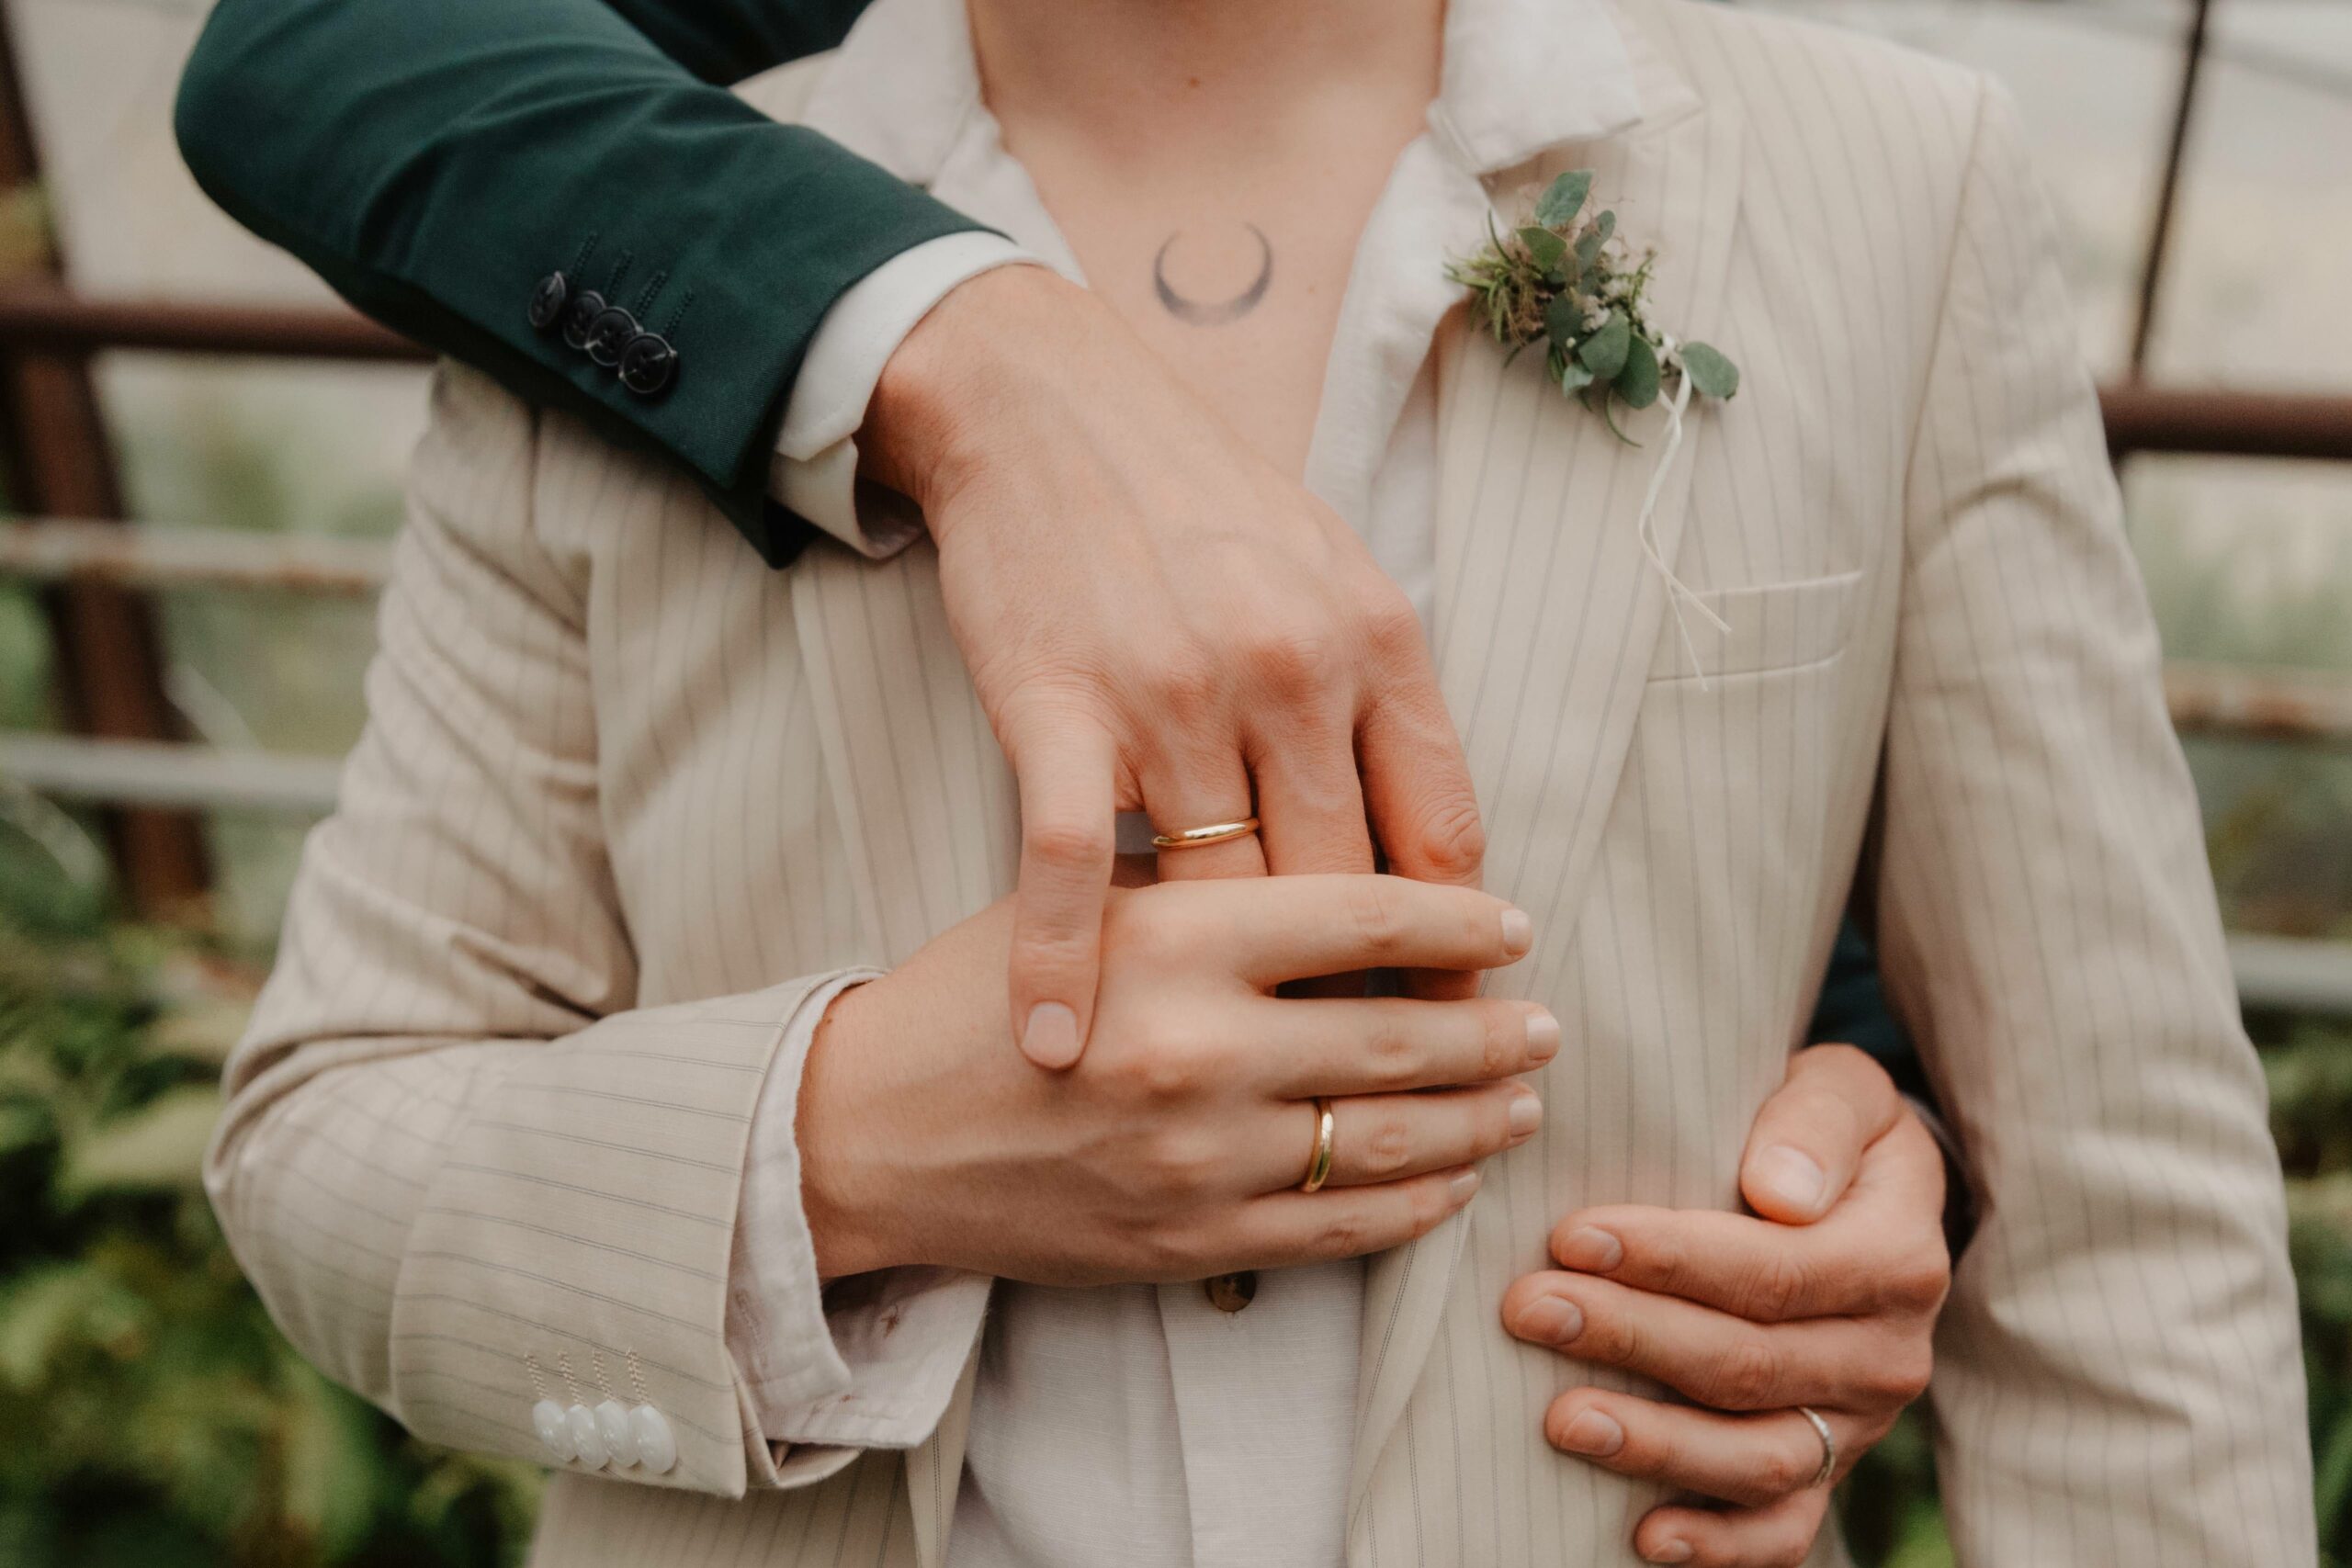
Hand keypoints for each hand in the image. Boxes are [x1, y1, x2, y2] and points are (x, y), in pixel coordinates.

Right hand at [797, 875, 1545, 1283]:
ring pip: (1391, 1138)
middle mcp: (1199, 1051)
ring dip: (1478, 1116)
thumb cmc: (975, 1000)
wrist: (874, 1133)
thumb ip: (1214, 899)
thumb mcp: (1084, 908)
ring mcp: (1201, 1158)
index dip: (1460, 920)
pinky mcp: (1194, 1239)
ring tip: (1521, 1093)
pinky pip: (1342, 1225)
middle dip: (1495, 1029)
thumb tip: (1360, 893)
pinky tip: (1453, 1173)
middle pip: (1401, 1034)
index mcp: (1173, 942)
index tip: (1512, 922)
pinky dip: (1417, 1200)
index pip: (1364, 916)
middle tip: (1546, 1018)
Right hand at [864, 265, 1485, 1068]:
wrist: (1051, 410)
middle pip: (1342, 894)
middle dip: (1348, 1003)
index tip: (1443, 1023)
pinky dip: (1063, 966)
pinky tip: (1058, 1051)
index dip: (1448, 956)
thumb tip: (1437, 857)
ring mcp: (1174, 696)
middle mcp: (1291, 674)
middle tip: (1341, 1090)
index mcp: (1377, 642)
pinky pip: (1073, 866)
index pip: (1441, 842)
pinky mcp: (1060, 710)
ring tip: (1224, 1100)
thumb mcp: (1338, 575)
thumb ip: (1387, 709)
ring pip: (1225, 896)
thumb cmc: (1204, 503)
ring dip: (1224, 1006)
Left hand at [1499, 1046, 1951, 1566]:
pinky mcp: (1827, 1471)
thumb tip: (1779, 1192)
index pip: (1776, 1271)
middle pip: (1751, 1363)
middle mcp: (1889, 1355)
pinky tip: (1642, 1535)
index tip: (1573, 1236)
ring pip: (1760, 1457)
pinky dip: (1718, 1545)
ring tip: (1561, 1418)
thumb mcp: (1840, 1090)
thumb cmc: (1826, 1131)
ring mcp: (1858, 1425)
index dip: (1673, 1259)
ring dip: (1655, 1444)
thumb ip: (1817, 1121)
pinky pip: (1782, 1530)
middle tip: (1530, 1308)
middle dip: (1631, 1337)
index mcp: (1898, 1257)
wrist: (1871, 1197)